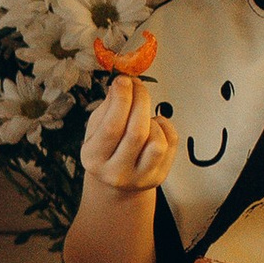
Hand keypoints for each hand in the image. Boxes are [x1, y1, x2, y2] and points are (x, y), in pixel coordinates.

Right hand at [81, 71, 176, 200]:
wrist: (116, 181)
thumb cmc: (106, 148)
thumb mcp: (96, 128)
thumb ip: (107, 107)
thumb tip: (122, 84)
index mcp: (93, 159)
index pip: (111, 126)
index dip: (121, 99)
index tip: (124, 80)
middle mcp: (115, 173)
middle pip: (136, 132)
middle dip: (140, 101)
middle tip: (138, 86)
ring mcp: (139, 178)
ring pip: (156, 142)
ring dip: (152, 119)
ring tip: (143, 115)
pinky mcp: (158, 177)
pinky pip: (170, 143)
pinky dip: (165, 126)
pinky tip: (154, 125)